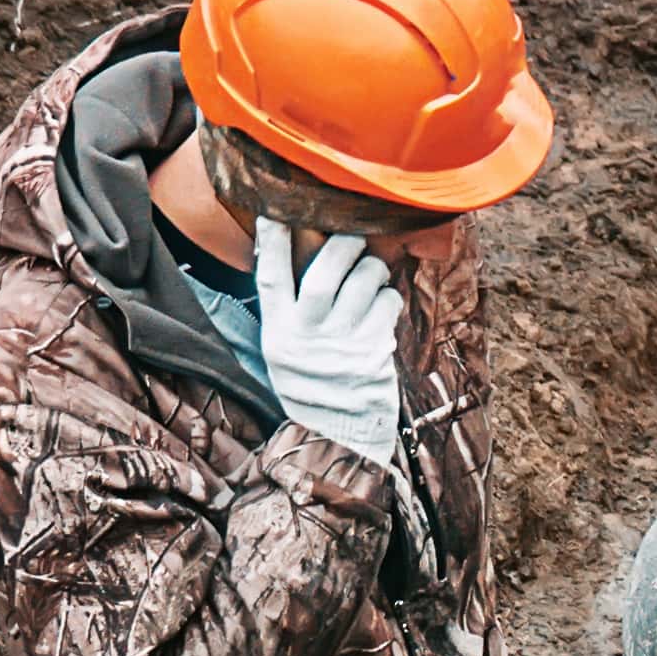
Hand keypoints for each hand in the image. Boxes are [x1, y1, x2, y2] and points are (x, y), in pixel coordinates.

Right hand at [252, 219, 406, 478]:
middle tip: (352, 236)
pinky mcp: (374, 356)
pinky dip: (388, 295)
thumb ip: (289, 316)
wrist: (341, 443)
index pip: (268, 278)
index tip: (272, 211)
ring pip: (361, 284)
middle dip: (341, 246)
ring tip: (371, 270)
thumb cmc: (315, 390)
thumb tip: (294, 262)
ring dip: (371, 268)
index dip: (270, 242)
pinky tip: (383, 300)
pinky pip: (386, 306)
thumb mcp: (285, 356)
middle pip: (323, 274)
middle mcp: (307, 339)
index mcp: (278, 335)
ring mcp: (342, 348)